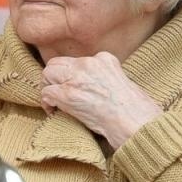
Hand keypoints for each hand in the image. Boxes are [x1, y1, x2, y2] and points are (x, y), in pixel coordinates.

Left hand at [39, 52, 162, 149]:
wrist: (135, 123)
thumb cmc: (134, 110)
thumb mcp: (122, 81)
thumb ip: (103, 77)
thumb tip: (87, 86)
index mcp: (104, 59)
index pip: (76, 60)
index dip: (71, 74)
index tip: (73, 86)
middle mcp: (88, 63)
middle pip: (57, 63)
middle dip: (54, 78)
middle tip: (57, 92)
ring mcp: (76, 78)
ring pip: (47, 74)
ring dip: (48, 87)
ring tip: (54, 102)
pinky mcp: (67, 94)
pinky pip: (46, 93)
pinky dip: (47, 103)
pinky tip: (54, 111)